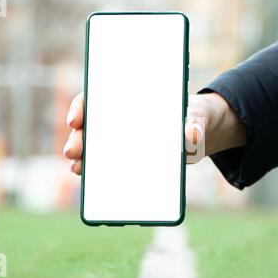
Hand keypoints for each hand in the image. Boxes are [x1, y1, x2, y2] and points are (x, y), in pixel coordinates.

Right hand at [64, 92, 245, 174]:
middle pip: (91, 125)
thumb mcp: (200, 117)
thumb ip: (196, 125)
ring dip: (83, 157)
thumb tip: (192, 136)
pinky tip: (90, 179)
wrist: (204, 131)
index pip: (97, 98)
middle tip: (73, 152)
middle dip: (78, 138)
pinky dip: (97, 170)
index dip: (81, 107)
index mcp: (133, 100)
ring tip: (78, 168)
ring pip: (95, 146)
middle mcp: (123, 119)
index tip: (75, 120)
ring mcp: (124, 139)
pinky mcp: (131, 157)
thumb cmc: (198, 116)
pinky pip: (108, 163)